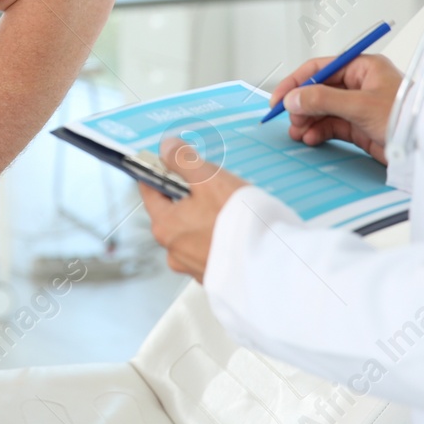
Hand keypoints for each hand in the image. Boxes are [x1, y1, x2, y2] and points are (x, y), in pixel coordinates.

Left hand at [138, 136, 249, 282]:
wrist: (273, 266)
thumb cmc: (239, 224)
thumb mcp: (209, 180)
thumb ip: (183, 160)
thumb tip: (167, 147)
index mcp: (165, 226)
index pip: (150, 190)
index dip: (160, 171)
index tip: (171, 162)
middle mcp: (174, 250)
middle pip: (173, 211)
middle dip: (190, 195)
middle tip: (214, 186)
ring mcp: (193, 266)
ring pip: (193, 231)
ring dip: (206, 217)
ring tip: (231, 209)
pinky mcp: (214, 276)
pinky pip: (210, 249)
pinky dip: (218, 237)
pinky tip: (237, 230)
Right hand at [270, 53, 402, 164]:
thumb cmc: (406, 118)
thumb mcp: (360, 105)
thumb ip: (323, 100)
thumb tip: (293, 99)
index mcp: (363, 67)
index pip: (321, 68)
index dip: (297, 82)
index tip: (279, 98)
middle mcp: (360, 84)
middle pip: (319, 90)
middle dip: (302, 105)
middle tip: (289, 119)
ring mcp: (359, 105)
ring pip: (323, 109)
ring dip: (307, 120)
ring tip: (298, 132)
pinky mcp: (360, 126)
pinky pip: (331, 125)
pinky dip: (319, 131)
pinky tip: (311, 138)